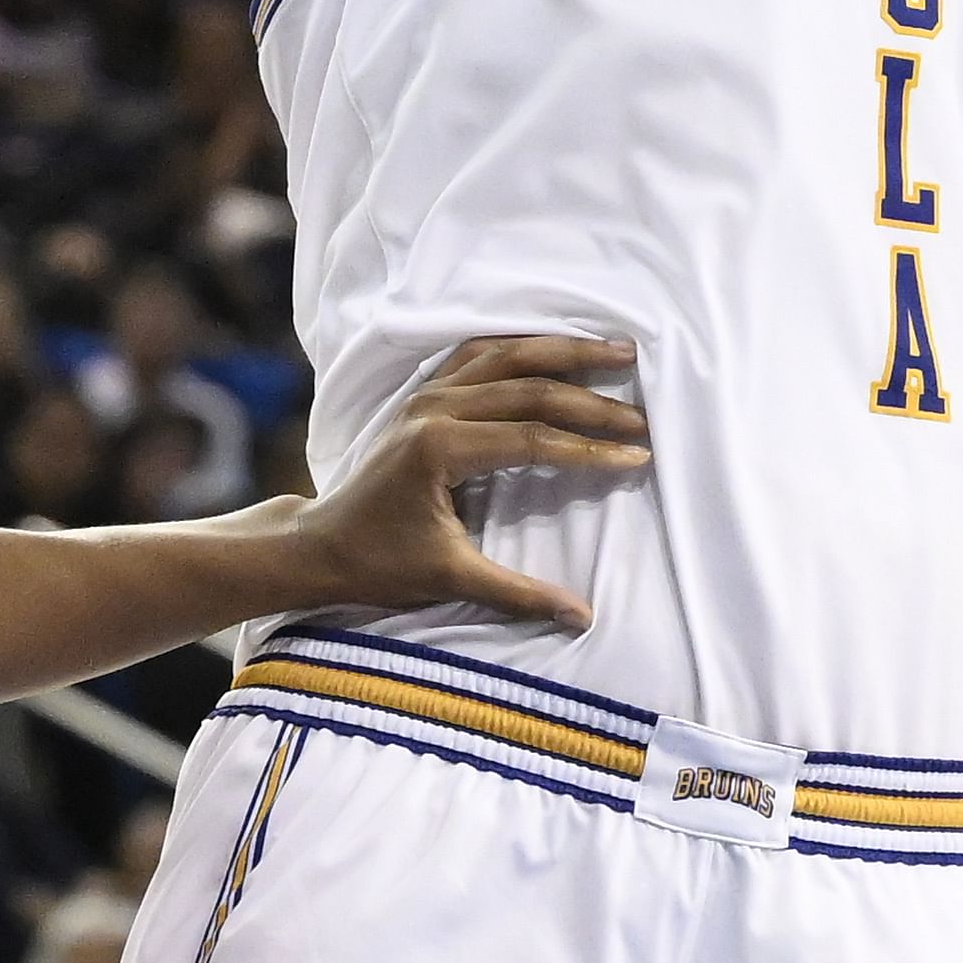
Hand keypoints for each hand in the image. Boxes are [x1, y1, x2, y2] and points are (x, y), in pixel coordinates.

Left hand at [285, 336, 647, 628]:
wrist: (320, 544)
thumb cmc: (379, 564)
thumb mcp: (449, 580)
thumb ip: (519, 594)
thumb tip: (582, 617)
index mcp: (438, 448)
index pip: (532, 438)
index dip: (588, 449)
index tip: (636, 456)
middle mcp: (433, 408)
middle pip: (528, 387)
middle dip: (591, 397)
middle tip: (642, 411)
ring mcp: (426, 394)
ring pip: (507, 354)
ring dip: (564, 350)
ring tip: (618, 350)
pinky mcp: (423, 394)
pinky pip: (480, 353)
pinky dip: (523, 346)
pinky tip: (558, 346)